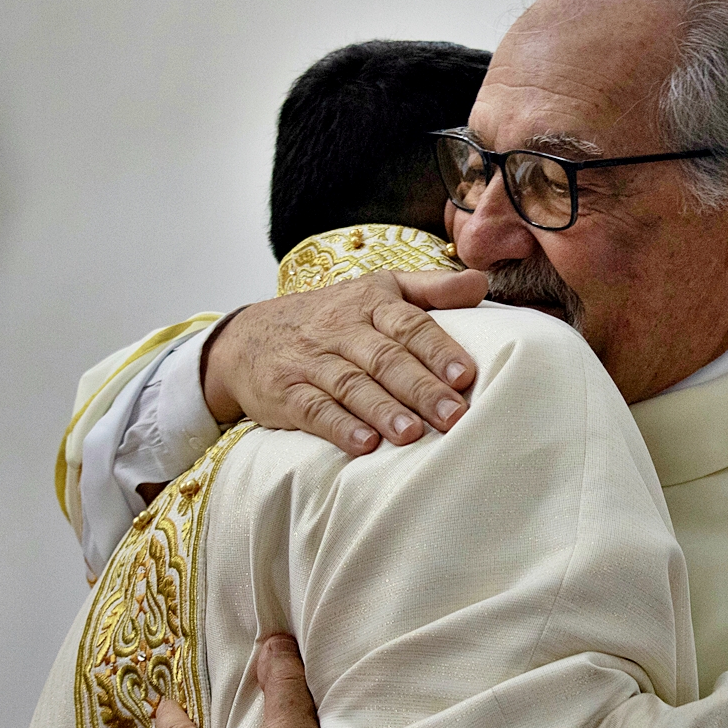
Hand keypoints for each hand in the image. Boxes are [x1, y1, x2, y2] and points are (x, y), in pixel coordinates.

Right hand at [203, 269, 489, 454]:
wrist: (246, 337)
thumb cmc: (331, 316)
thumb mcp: (378, 289)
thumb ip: (431, 288)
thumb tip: (481, 282)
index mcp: (370, 302)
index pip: (409, 324)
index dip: (437, 350)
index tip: (464, 375)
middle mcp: (340, 328)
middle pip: (384, 357)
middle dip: (420, 388)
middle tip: (453, 415)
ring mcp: (310, 360)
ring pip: (350, 384)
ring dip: (383, 410)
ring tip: (413, 434)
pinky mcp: (284, 392)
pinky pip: (312, 409)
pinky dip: (338, 427)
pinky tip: (364, 446)